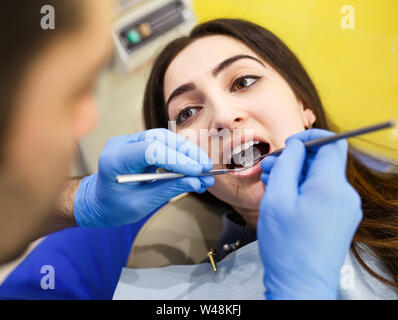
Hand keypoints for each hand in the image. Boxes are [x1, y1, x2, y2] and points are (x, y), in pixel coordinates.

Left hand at [74, 129, 213, 226]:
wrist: (98, 202)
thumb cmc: (113, 207)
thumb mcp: (141, 204)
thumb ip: (168, 189)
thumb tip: (196, 181)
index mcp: (115, 160)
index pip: (151, 150)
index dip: (177, 159)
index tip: (197, 171)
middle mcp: (122, 144)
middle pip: (161, 139)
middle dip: (187, 153)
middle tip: (206, 168)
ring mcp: (131, 142)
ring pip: (165, 138)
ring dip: (187, 152)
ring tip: (204, 169)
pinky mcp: (140, 144)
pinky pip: (164, 145)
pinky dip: (180, 156)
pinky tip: (193, 168)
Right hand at [258, 129, 362, 299]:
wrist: (301, 285)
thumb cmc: (286, 245)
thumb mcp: (277, 198)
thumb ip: (286, 164)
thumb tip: (296, 145)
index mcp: (331, 186)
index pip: (331, 143)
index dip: (309, 136)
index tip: (289, 143)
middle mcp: (345, 195)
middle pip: (322, 162)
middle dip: (295, 160)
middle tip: (269, 168)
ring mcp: (345, 209)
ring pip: (320, 178)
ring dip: (296, 176)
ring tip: (271, 184)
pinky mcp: (341, 219)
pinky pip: (323, 194)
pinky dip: (303, 190)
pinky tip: (284, 199)